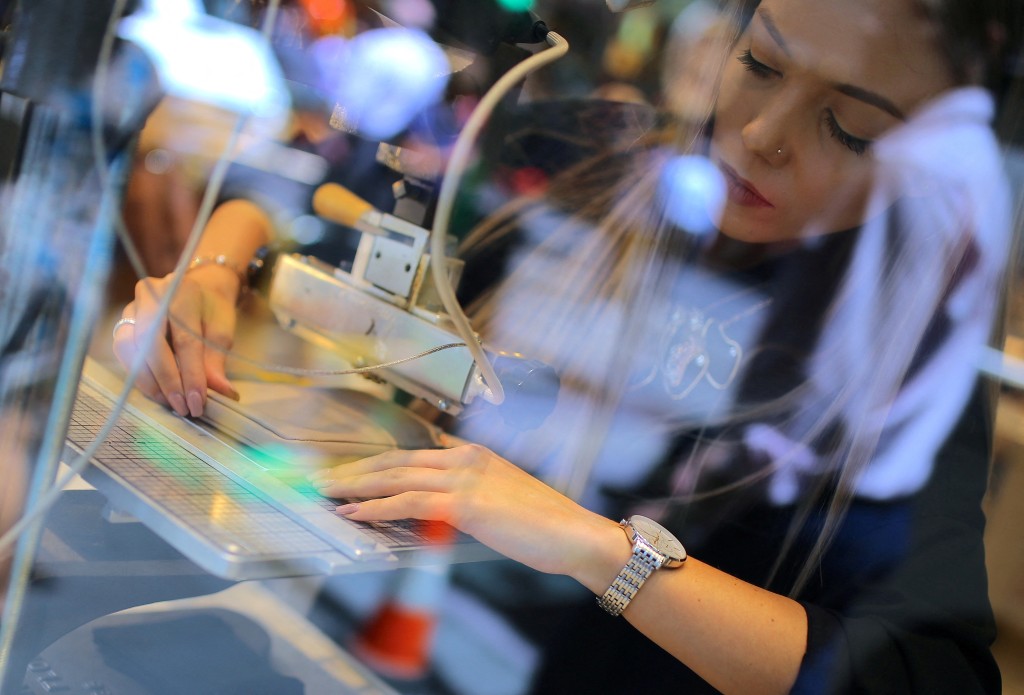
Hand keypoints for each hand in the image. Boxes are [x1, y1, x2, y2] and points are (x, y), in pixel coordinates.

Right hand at [111, 268, 239, 416]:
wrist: (198, 285)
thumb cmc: (212, 308)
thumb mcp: (222, 330)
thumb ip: (217, 360)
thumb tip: (223, 392)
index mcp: (183, 292)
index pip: (185, 341)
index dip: (191, 375)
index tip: (197, 402)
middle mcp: (152, 295)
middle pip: (151, 344)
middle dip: (167, 381)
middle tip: (182, 407)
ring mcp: (132, 306)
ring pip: (129, 347)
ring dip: (147, 380)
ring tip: (168, 401)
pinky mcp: (122, 319)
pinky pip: (123, 350)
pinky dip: (138, 373)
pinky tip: (155, 390)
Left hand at [310, 443, 626, 584]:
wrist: (574, 534)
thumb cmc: (543, 524)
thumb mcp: (501, 498)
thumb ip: (468, 495)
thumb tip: (436, 506)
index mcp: (472, 454)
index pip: (413, 453)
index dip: (377, 462)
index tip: (351, 469)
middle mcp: (464, 457)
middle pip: (396, 459)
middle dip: (356, 469)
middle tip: (324, 478)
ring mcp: (463, 477)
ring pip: (395, 476)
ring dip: (355, 484)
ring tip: (326, 491)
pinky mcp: (464, 503)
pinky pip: (408, 502)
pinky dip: (376, 507)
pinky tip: (353, 512)